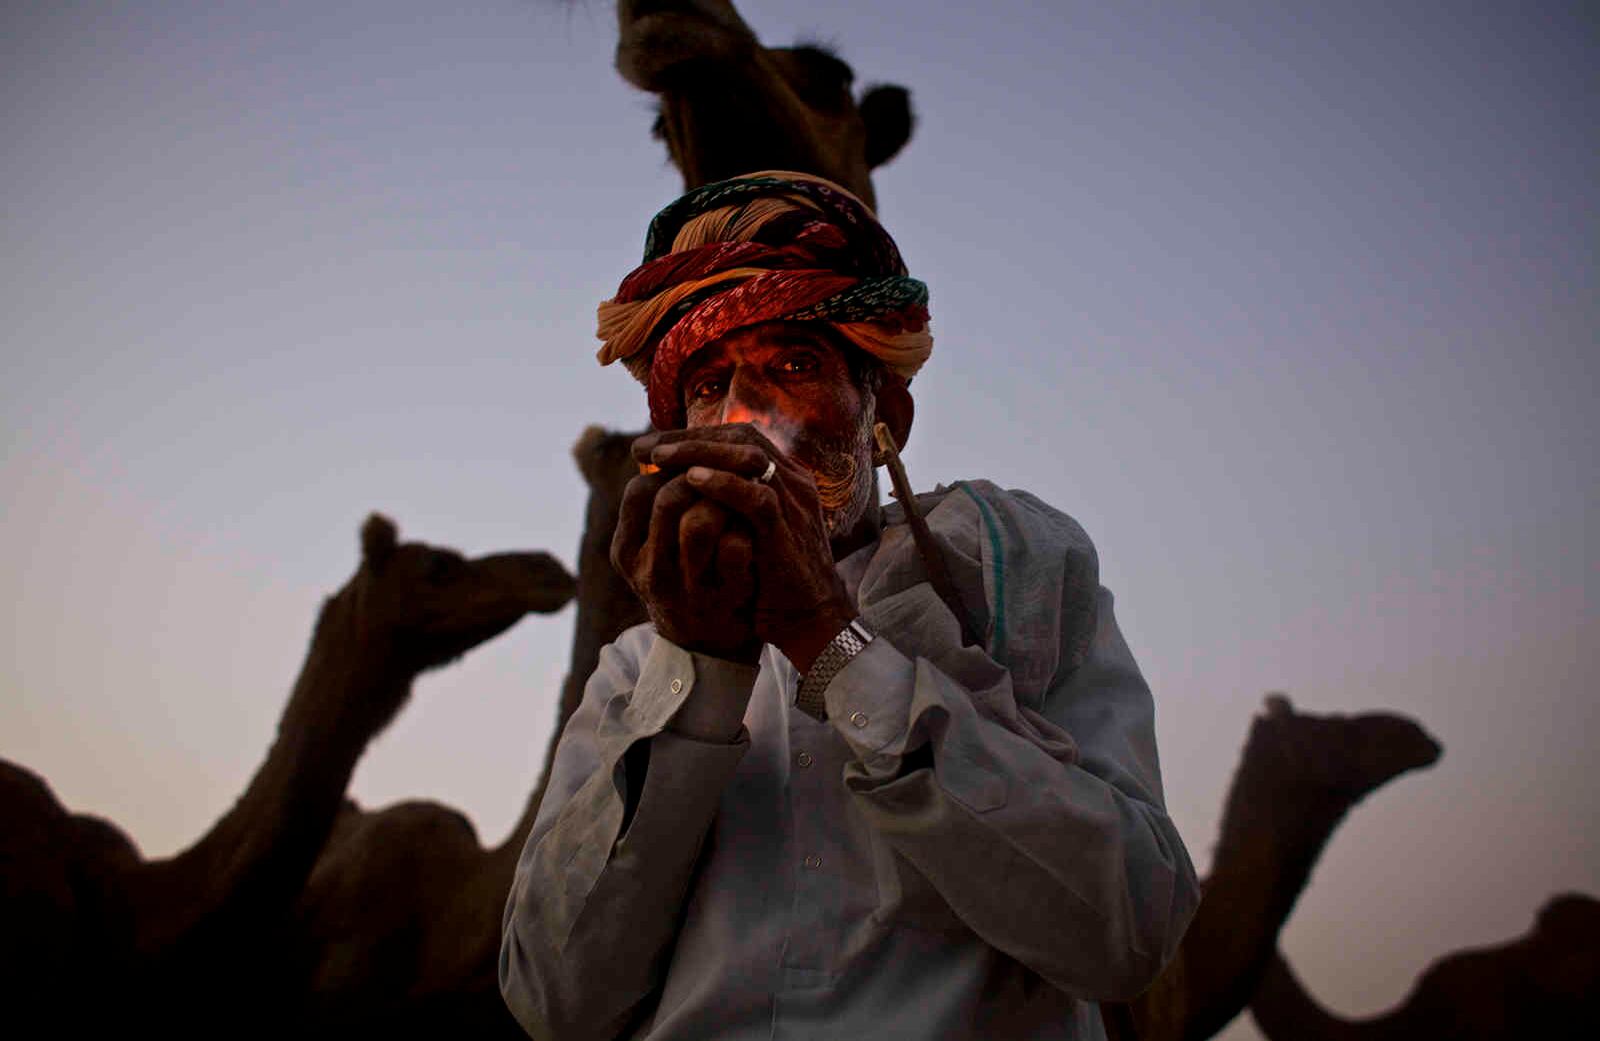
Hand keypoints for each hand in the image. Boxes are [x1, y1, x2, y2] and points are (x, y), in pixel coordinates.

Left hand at [640, 424, 857, 672]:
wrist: (813, 620)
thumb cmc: (775, 578)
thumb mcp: (752, 531)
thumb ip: (732, 504)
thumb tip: (685, 483)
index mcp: (787, 479)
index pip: (740, 437)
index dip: (695, 436)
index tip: (653, 445)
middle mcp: (794, 484)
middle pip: (742, 438)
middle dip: (691, 438)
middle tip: (647, 447)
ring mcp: (794, 505)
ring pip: (749, 458)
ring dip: (701, 453)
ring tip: (660, 458)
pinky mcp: (788, 532)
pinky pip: (756, 498)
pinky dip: (723, 485)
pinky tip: (691, 480)